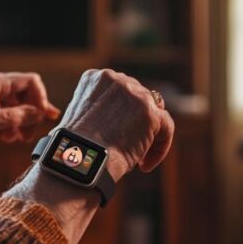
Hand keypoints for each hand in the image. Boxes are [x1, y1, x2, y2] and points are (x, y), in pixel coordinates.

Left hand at [0, 72, 60, 176]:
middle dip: (30, 114)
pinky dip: (9, 125)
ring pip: (15, 106)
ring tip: (16, 138)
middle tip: (28, 135)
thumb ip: (15, 117)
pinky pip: (3, 114)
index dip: (40, 100)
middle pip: (25, 94)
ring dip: (20, 122)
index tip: (40, 120)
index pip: (30, 82)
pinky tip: (5, 137)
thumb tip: (39, 114)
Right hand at [57, 69, 174, 180]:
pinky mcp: (150, 113)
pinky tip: (145, 165)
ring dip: (149, 136)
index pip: (121, 91)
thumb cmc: (76, 149)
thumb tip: (131, 118)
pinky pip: (166, 127)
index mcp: (95, 77)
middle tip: (128, 147)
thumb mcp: (85, 119)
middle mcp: (116, 79)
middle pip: (140, 98)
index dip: (122, 114)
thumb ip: (105, 109)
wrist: (81, 161)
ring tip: (137, 159)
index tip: (115, 134)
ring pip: (155, 112)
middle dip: (138, 122)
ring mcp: (135, 94)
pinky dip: (160, 147)